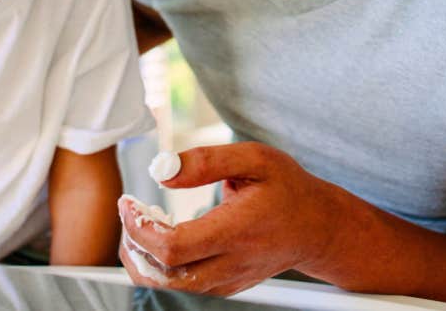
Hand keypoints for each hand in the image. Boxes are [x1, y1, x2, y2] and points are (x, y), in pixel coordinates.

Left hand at [117, 141, 341, 295]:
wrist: (318, 226)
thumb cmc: (288, 189)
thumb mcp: (255, 158)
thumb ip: (207, 161)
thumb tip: (164, 171)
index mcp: (236, 230)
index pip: (175, 248)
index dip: (141, 228)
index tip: (128, 202)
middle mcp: (231, 263)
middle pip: (165, 278)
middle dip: (133, 248)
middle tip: (129, 213)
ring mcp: (228, 280)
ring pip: (171, 287)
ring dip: (143, 260)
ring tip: (140, 222)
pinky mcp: (226, 285)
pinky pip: (184, 286)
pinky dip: (161, 266)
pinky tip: (161, 235)